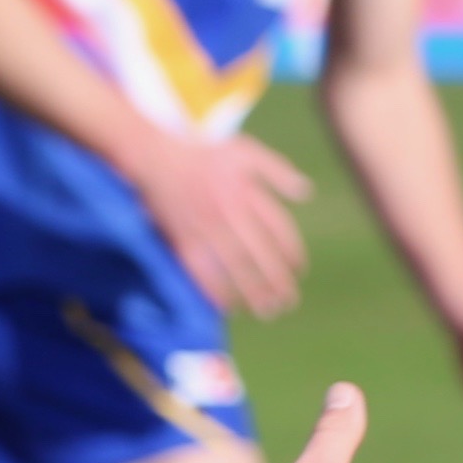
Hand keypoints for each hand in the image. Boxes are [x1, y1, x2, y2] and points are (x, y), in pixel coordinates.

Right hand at [129, 132, 312, 319]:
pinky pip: (201, 270)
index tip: (299, 269)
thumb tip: (306, 192)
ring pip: (234, 265)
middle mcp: (228, 211)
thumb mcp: (245, 151)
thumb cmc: (204, 155)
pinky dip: (214, 289)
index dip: (293, 252)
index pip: (278, 228)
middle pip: (260, 252)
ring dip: (252, 291)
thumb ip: (277, 169)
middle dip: (277, 279)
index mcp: (246, 192)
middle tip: (289, 301)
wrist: (157, 157)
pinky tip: (227, 306)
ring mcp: (205, 227)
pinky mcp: (183, 239)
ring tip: (266, 310)